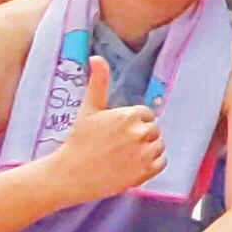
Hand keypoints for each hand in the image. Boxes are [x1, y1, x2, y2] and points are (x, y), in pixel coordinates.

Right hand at [39, 59, 164, 204]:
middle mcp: (140, 133)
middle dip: (141, 135)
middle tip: (121, 144)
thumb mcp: (89, 108)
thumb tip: (97, 58)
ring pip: (158, 146)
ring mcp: (143, 154)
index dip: (134, 122)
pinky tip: (135, 164)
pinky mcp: (144, 173)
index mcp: (129, 115)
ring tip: (127, 155)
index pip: (146, 114)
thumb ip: (98, 82)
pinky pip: (161, 163)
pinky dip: (153, 164)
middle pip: (153, 129)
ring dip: (148, 149)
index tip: (120, 131)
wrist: (71, 174)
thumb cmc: (79, 141)